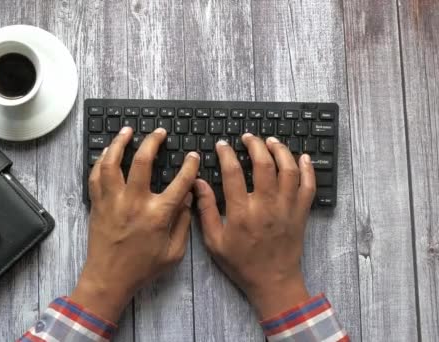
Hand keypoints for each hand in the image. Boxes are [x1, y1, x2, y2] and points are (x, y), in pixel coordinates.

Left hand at [72, 126, 199, 321]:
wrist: (108, 279)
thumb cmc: (142, 268)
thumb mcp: (173, 252)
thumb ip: (183, 223)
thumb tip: (188, 198)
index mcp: (156, 214)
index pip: (179, 182)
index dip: (189, 166)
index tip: (192, 156)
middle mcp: (133, 202)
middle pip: (142, 161)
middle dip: (153, 141)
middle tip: (159, 132)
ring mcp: (112, 201)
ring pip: (112, 163)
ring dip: (119, 143)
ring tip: (127, 131)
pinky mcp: (97, 204)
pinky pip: (95, 176)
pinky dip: (101, 161)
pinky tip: (107, 153)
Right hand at [194, 133, 315, 318]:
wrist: (273, 281)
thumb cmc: (241, 263)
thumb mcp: (214, 241)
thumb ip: (205, 210)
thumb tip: (198, 183)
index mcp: (242, 213)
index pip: (233, 173)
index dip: (226, 154)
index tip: (222, 145)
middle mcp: (266, 206)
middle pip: (264, 164)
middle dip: (255, 144)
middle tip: (248, 137)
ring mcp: (286, 208)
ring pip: (288, 170)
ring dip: (280, 151)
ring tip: (271, 141)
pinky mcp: (300, 213)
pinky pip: (308, 186)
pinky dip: (308, 169)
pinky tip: (302, 157)